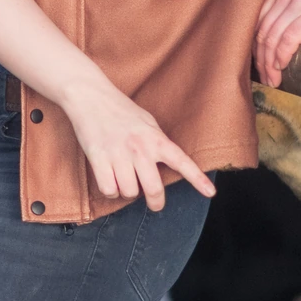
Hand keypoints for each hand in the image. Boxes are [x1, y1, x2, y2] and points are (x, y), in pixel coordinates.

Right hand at [58, 77, 215, 212]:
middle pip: (154, 189)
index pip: (182, 162)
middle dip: (156, 202)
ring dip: (127, 191)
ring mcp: (119, 154)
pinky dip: (110, 190)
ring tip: (124, 178)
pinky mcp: (99, 159)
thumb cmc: (120, 109)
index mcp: (155, 139)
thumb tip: (166, 163)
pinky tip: (110, 179)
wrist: (90, 96)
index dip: (197, 179)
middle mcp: (140, 148)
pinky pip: (109, 190)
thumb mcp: (147, 122)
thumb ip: (157, 143)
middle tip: (155, 204)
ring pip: (129, 192)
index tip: (210, 193)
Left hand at [253, 0, 300, 87]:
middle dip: (261, 59)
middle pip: (263, 31)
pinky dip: (282, 55)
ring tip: (273, 79)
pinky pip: (289, 38)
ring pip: (273, 37)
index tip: (257, 66)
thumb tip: (261, 49)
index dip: (253, 47)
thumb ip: (281, 18)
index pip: (256, 22)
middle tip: (265, 78)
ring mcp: (300, 0)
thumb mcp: (299, 7)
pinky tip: (281, 67)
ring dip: (270, 63)